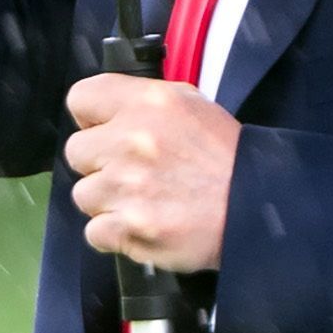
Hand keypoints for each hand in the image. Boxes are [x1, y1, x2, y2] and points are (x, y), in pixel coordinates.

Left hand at [66, 73, 239, 273]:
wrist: (256, 206)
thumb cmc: (227, 158)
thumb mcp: (191, 104)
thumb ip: (142, 104)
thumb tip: (107, 114)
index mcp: (146, 102)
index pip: (80, 98)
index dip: (91, 119)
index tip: (106, 132)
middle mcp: (131, 139)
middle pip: (76, 152)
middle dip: (99, 164)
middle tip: (132, 173)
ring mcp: (126, 185)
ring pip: (84, 195)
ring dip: (108, 202)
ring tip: (145, 201)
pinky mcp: (129, 226)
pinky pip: (95, 231)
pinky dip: (116, 234)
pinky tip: (144, 224)